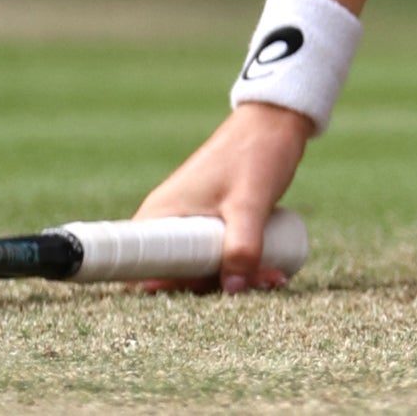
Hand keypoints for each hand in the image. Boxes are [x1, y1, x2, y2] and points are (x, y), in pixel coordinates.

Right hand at [135, 102, 310, 292]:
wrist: (275, 120)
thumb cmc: (254, 154)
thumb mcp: (249, 203)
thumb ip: (242, 246)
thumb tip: (232, 289)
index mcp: (161, 214)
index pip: (141, 268)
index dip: (165, 291)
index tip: (200, 295)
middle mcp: (169, 220)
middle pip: (179, 272)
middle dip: (215, 286)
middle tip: (257, 285)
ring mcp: (191, 220)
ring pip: (204, 264)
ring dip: (235, 277)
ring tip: (274, 276)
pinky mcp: (212, 220)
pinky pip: (219, 253)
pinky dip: (241, 264)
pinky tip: (271, 270)